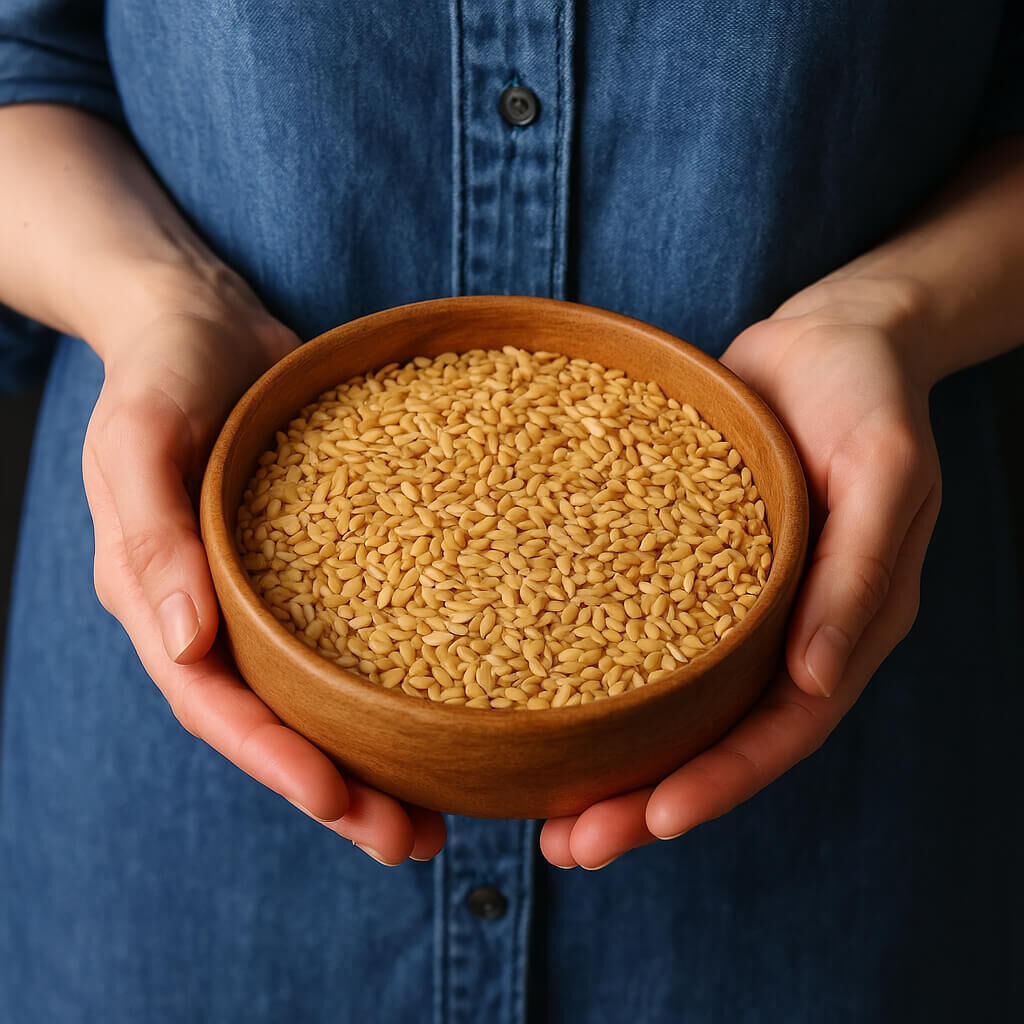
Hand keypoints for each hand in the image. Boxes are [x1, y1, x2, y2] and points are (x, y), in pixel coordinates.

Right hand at [82, 271, 445, 863]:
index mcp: (163, 599)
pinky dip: (396, 682)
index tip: (339, 804)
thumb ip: (150, 536)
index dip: (272, 760)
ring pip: (320, 696)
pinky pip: (357, 634)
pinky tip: (453, 708)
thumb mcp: (139, 436)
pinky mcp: (321, 565)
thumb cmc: (163, 370)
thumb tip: (184, 647)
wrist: (203, 320)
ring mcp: (271, 593)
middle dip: (338, 790)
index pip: (214, 703)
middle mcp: (218, 613)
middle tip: (413, 842)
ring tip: (442, 812)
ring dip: (374, 758)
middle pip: (275, 723)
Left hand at [540, 277, 940, 868]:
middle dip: (647, 800)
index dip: (722, 782)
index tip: (652, 822)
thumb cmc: (866, 396)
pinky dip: (597, 680)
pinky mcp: (681, 568)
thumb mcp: (884, 471)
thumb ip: (860, 572)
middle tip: (569, 848)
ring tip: (541, 808)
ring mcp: (729, 607)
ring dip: (613, 762)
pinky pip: (641, 636)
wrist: (825, 340)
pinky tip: (539, 701)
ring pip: (672, 705)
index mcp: (840, 628)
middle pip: (714, 739)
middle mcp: (782, 634)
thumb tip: (816, 680)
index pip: (781, 731)